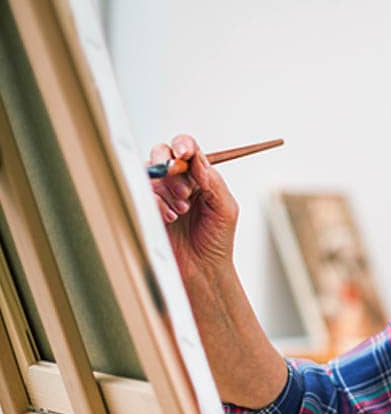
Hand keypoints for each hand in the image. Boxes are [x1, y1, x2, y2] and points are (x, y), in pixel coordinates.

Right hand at [148, 134, 238, 282]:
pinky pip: (142, 193)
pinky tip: (170, 218)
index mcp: (200, 176)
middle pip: (164, 153)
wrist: (202, 269)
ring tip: (182, 210)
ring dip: (167, 189)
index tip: (184, 153)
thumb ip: (213, 182)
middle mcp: (178, 180)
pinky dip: (156, 202)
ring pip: (151, 172)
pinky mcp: (147, 207)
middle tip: (185, 191)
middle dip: (171, 167)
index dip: (184, 145)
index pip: (189, 150)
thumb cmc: (217, 240)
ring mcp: (160, 193)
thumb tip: (198, 160)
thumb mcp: (225, 209)